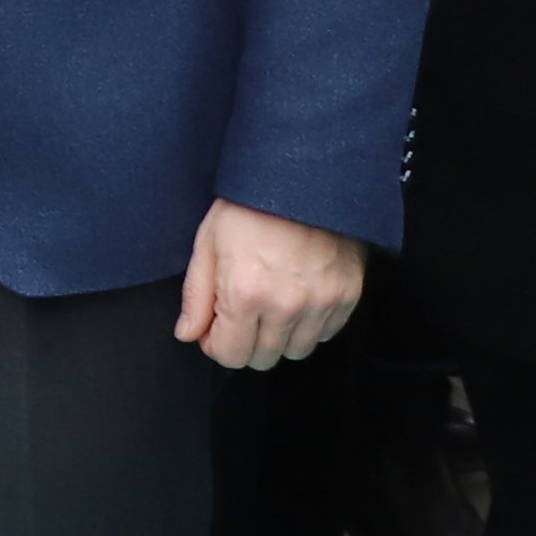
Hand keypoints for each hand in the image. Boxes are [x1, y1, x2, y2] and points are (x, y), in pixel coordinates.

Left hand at [172, 200, 368, 368]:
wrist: (303, 176)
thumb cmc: (249, 204)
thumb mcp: (208, 242)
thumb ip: (196, 296)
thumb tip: (188, 334)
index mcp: (245, 294)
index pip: (231, 355)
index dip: (216, 344)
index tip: (214, 327)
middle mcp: (287, 306)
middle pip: (264, 359)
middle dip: (245, 343)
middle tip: (240, 314)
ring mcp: (322, 302)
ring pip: (297, 351)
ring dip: (279, 337)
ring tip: (270, 305)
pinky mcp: (348, 295)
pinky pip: (327, 333)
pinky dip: (310, 325)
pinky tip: (297, 299)